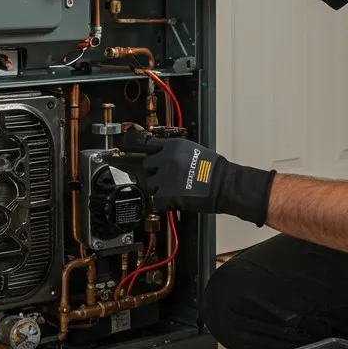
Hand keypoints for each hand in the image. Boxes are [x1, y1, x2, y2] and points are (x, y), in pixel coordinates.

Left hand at [118, 129, 275, 226]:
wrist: (224, 184)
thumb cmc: (213, 168)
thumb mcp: (191, 150)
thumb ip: (174, 151)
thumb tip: (163, 154)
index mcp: (171, 146)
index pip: (144, 143)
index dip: (133, 147)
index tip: (123, 148)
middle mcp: (164, 160)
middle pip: (145, 165)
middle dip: (151, 171)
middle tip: (162, 176)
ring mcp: (164, 178)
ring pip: (149, 184)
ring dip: (156, 188)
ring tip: (170, 189)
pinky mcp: (167, 195)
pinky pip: (156, 202)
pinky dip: (160, 204)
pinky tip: (169, 202)